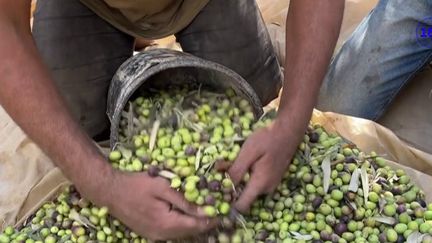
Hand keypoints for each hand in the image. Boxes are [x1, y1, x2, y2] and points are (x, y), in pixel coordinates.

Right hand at [101, 171, 216, 239]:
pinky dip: (182, 226)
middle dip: (204, 223)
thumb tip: (206, 210)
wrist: (110, 191)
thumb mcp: (163, 187)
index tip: (223, 211)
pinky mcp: (149, 234)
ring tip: (205, 212)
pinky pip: (171, 233)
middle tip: (217, 210)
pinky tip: (187, 216)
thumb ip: (185, 201)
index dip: (211, 219)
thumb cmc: (137, 184)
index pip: (196, 226)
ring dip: (194, 225)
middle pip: (190, 232)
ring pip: (181, 234)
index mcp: (166, 223)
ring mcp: (154, 236)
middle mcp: (161, 235)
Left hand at [229, 120, 296, 212]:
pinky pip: (255, 183)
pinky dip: (246, 176)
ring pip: (249, 189)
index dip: (228, 202)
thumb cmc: (267, 139)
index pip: (242, 206)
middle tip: (221, 170)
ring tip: (228, 163)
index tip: (218, 189)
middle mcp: (266, 189)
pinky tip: (242, 162)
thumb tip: (224, 186)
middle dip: (231, 186)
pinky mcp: (271, 178)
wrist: (288, 131)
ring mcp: (271, 184)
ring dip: (238, 180)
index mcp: (260, 184)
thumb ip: (236, 170)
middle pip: (243, 197)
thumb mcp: (248, 152)